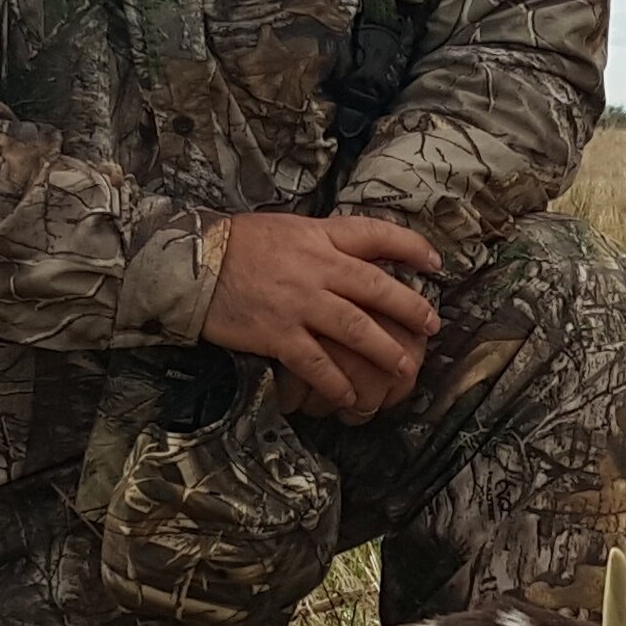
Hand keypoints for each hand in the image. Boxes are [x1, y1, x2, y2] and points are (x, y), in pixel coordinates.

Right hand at [200, 211, 440, 420]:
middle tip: (431, 326)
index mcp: (320, 236)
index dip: (411, 248)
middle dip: (410, 309)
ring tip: (405, 368)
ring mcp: (300, 303)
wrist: (190, 262)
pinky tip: (351, 397)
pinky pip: (318, 363)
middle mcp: (317, 268)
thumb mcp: (287, 228)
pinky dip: (338, 383)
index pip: (377, 234)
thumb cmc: (236, 243)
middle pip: (378, 288)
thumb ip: (322, 242)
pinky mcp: (279, 334)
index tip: (435, 263)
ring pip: (357, 329)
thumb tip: (356, 252)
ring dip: (385, 351)